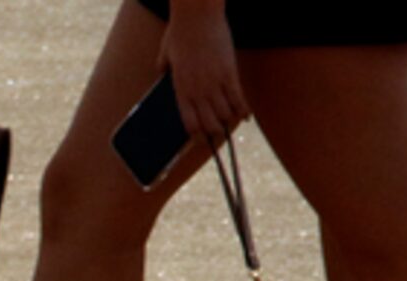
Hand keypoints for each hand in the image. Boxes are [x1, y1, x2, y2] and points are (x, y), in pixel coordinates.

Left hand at [162, 4, 247, 148]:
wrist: (197, 14)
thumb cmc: (179, 31)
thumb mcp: (165, 52)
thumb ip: (162, 67)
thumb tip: (160, 74)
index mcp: (179, 87)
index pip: (188, 121)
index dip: (195, 135)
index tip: (199, 141)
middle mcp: (197, 89)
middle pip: (208, 122)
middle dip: (213, 133)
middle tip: (217, 136)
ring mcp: (214, 81)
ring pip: (224, 113)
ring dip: (227, 122)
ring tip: (230, 125)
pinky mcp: (229, 71)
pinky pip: (238, 98)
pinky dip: (243, 110)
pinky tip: (246, 117)